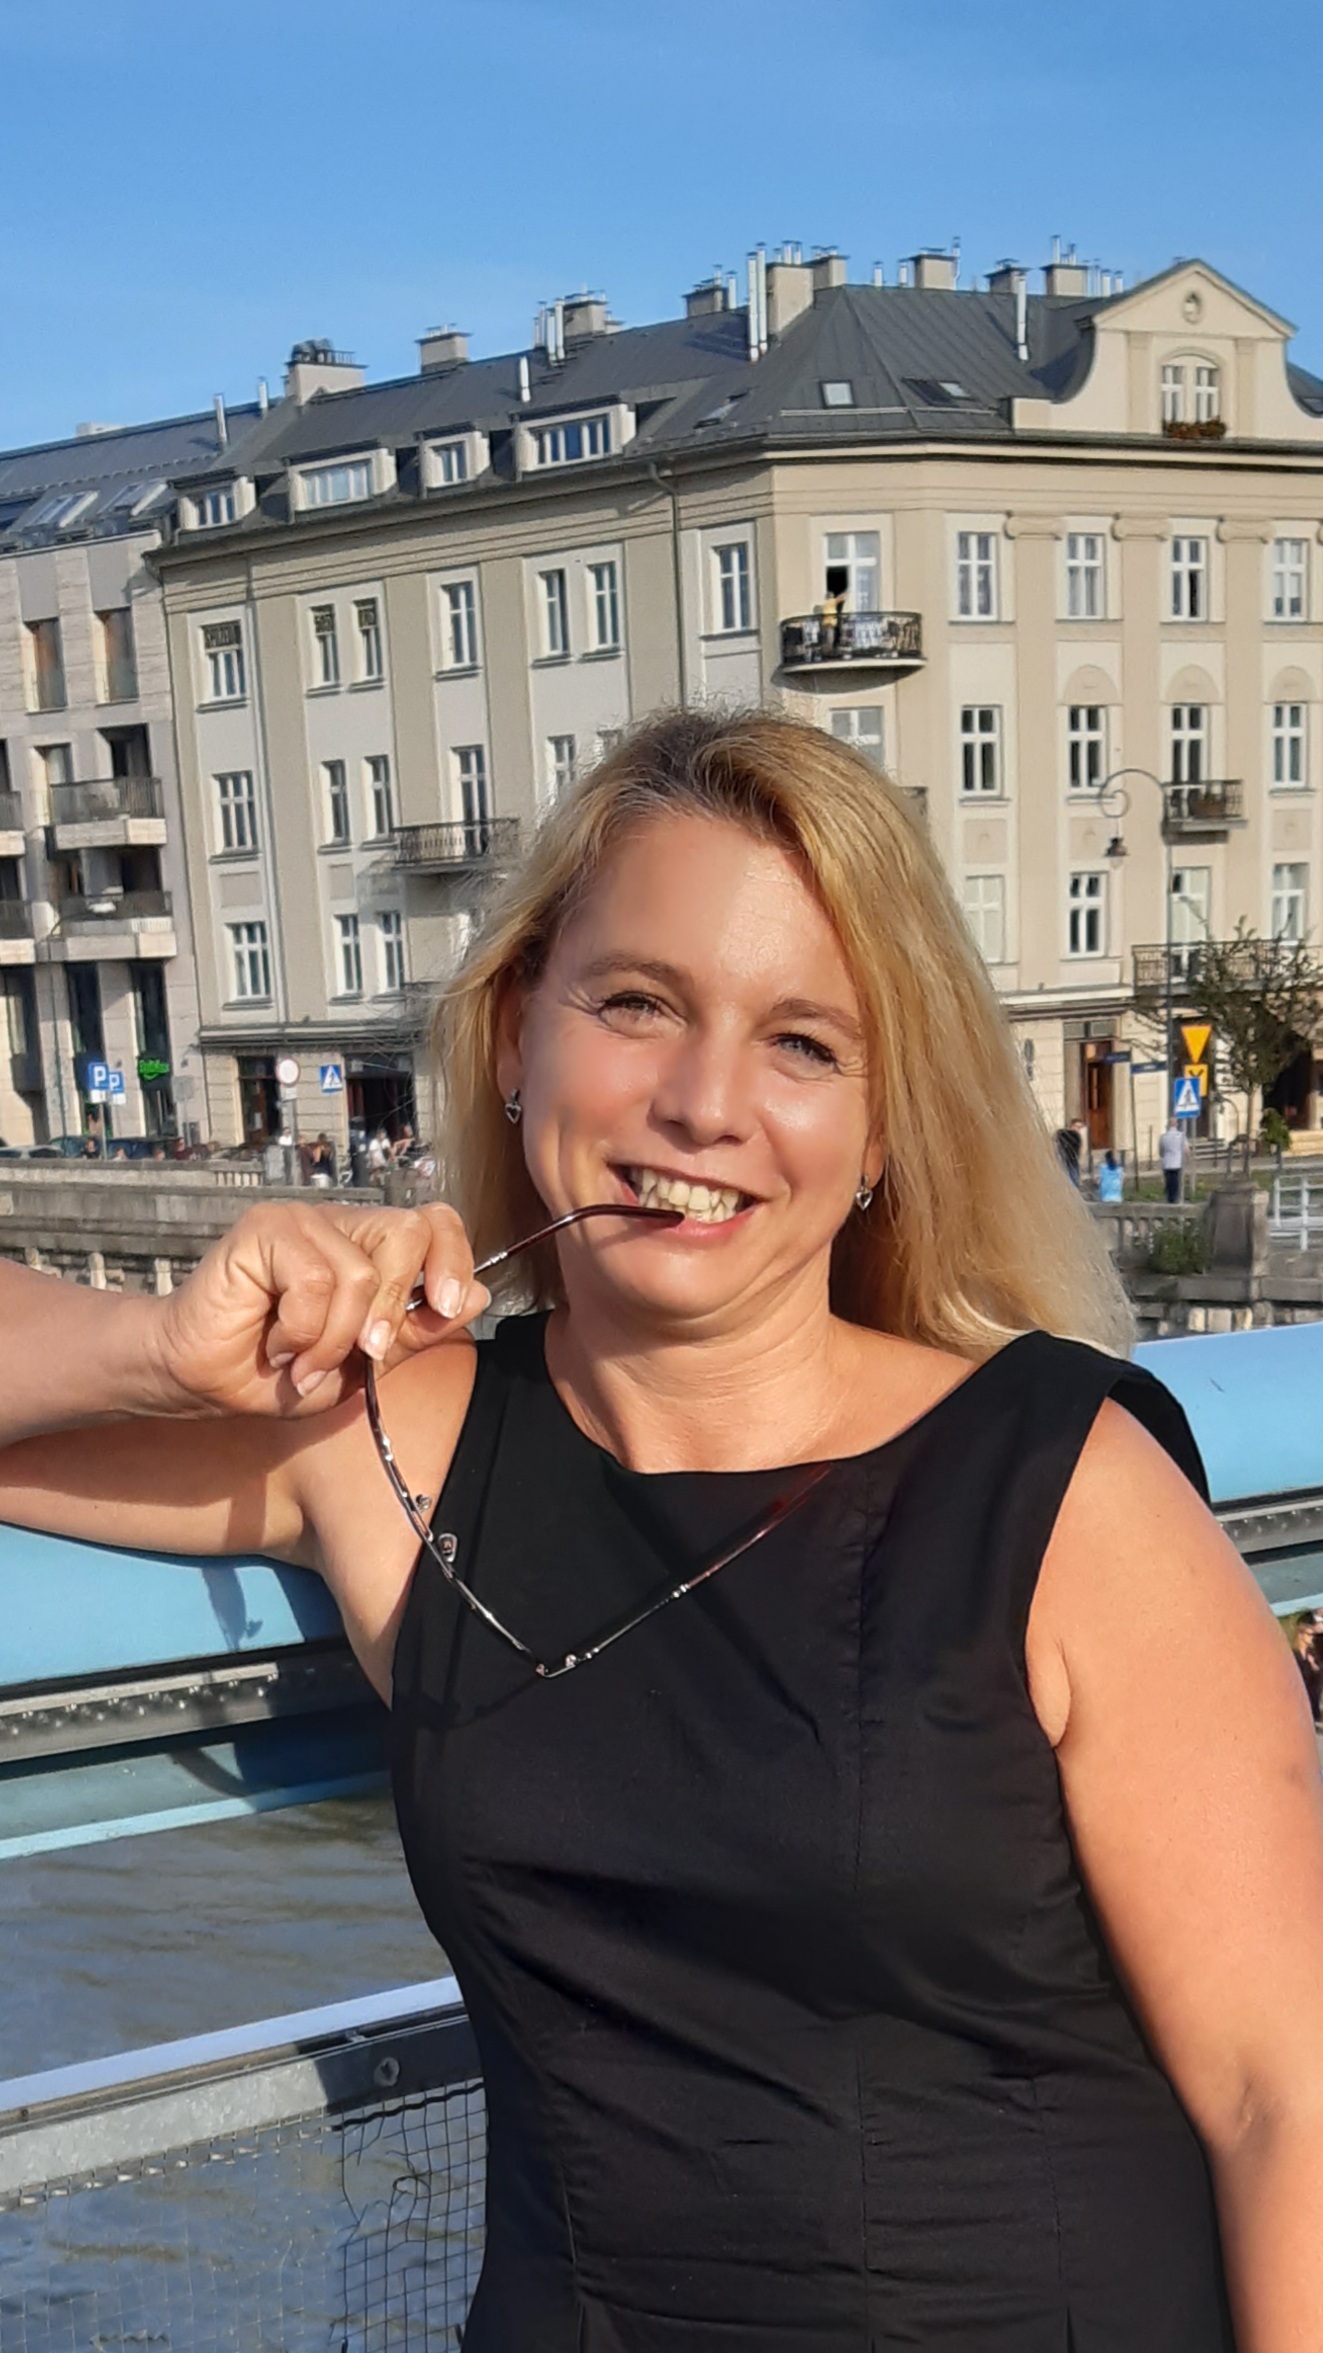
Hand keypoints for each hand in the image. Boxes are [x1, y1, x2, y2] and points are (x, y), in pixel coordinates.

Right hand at [148, 1202, 489, 1416]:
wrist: (203, 1383)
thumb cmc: (278, 1371)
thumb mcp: (363, 1365)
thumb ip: (416, 1330)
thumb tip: (481, 1295)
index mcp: (370, 1249)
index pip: (435, 1222)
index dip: (453, 1259)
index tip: (450, 1308)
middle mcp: (341, 1226)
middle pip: (410, 1233)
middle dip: (392, 1309)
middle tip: (362, 1352)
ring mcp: (302, 1221)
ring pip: (362, 1272)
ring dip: (335, 1337)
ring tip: (303, 1359)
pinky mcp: (264, 1228)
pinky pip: (315, 1279)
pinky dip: (302, 1330)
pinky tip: (276, 1344)